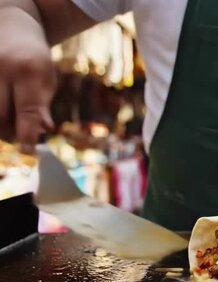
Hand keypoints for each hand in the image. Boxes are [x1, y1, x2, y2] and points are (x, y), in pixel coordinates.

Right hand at [0, 8, 55, 151]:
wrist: (13, 29)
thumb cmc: (35, 60)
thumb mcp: (47, 80)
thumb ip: (42, 105)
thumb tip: (44, 129)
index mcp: (28, 71)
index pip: (27, 110)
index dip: (28, 134)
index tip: (29, 150)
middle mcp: (2, 68)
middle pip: (0, 115)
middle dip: (9, 132)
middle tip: (18, 136)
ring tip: (10, 123)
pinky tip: (4, 112)